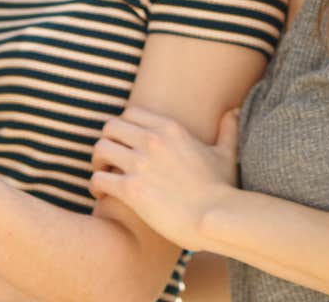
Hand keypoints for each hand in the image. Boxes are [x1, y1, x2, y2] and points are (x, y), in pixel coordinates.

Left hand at [89, 106, 239, 250]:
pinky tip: (102, 197)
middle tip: (110, 161)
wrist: (215, 217)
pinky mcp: (130, 189)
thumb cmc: (221, 189)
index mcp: (170, 128)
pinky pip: (98, 179)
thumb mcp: (226, 153)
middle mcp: (152, 140)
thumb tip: (233, 112)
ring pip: (100, 150)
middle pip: (110, 127)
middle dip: (107, 142)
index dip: (123, 128)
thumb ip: (228, 129)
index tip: (125, 144)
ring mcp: (140, 164)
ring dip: (98, 164)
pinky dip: (95, 187)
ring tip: (105, 177)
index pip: (130, 113)